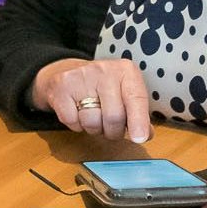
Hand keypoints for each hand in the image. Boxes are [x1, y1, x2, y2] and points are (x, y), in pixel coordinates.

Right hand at [31, 57, 153, 143]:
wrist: (67, 71)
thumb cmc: (103, 88)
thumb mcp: (125, 94)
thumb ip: (138, 114)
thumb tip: (145, 135)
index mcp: (125, 71)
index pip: (136, 98)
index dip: (138, 120)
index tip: (139, 138)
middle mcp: (104, 70)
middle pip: (114, 117)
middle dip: (113, 132)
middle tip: (110, 128)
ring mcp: (80, 76)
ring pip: (92, 122)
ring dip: (94, 129)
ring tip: (93, 116)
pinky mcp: (61, 86)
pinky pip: (72, 121)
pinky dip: (76, 125)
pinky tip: (77, 112)